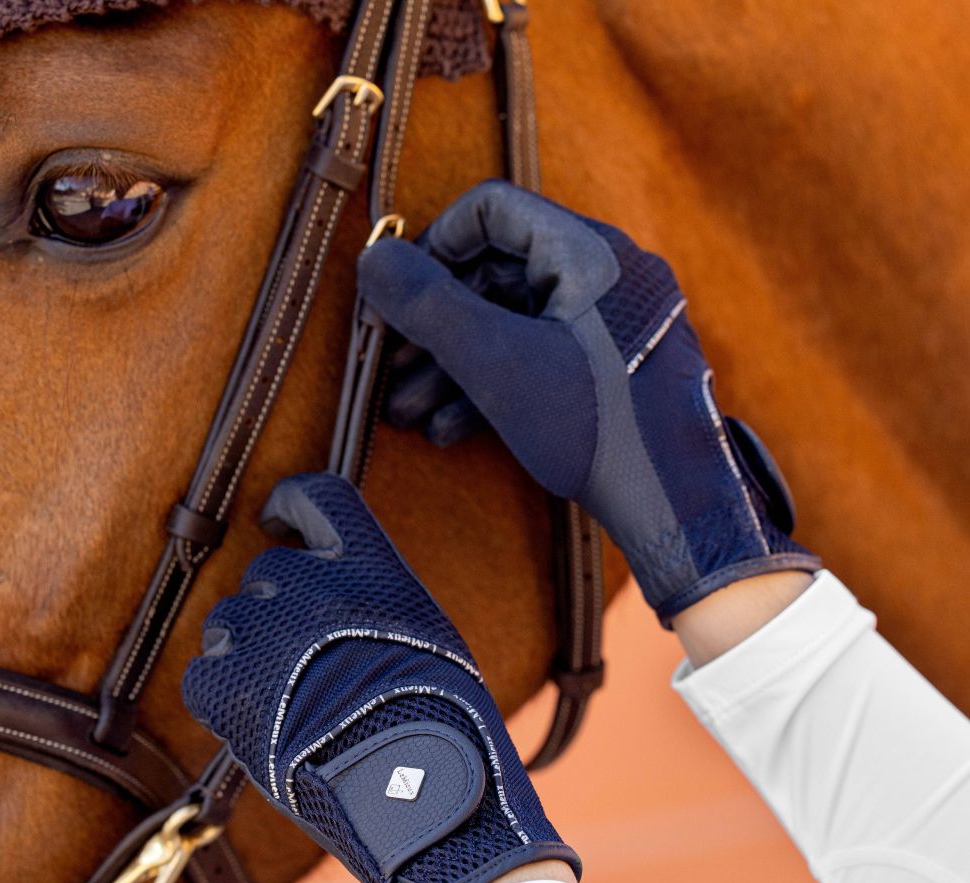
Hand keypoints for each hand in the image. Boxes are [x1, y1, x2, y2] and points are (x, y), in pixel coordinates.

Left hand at [182, 473, 579, 882]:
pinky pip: (204, 673)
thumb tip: (350, 616)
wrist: (414, 792)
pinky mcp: (225, 687)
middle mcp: (308, 581)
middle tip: (304, 659)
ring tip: (286, 700)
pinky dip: (222, 695)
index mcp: (368, 564)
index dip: (290, 504)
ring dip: (249, 651)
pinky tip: (258, 723)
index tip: (278, 517)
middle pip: (268, 571)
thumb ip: (380, 608)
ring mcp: (261, 631)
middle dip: (280, 609)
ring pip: (230, 621)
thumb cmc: (445, 726)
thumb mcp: (434, 641)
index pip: (316, 496)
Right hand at [357, 179, 820, 624]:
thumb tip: (373, 261)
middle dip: (435, 325)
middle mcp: (607, 277)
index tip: (395, 294)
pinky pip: (541, 357)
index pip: (492, 209)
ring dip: (453, 365)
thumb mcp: (499, 364)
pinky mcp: (614, 371)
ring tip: (407, 411)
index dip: (433, 246)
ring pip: (513, 324)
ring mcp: (614, 325)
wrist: (676, 506)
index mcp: (590, 252)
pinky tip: (449, 428)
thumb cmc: (597, 427)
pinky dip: (493, 385)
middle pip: (496, 272)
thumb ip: (430, 307)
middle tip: (389, 365)